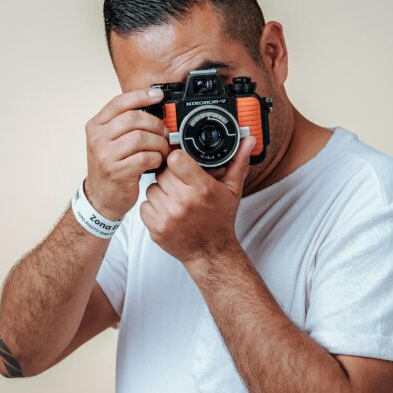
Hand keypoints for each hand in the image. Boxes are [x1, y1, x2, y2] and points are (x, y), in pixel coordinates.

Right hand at [84, 87, 171, 219]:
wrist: (101, 197)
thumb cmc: (111, 166)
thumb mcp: (110, 141)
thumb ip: (124, 124)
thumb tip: (153, 107)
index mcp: (96, 126)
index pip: (119, 103)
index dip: (141, 96)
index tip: (158, 95)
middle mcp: (97, 138)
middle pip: (133, 119)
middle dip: (155, 124)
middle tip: (164, 133)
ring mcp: (105, 155)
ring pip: (140, 138)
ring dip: (158, 143)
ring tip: (162, 149)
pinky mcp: (117, 172)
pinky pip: (144, 157)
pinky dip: (156, 158)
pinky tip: (157, 161)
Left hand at [141, 134, 255, 265]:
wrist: (211, 252)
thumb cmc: (220, 220)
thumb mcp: (232, 190)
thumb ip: (238, 162)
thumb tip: (249, 140)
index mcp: (202, 189)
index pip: (175, 159)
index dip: (177, 159)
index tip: (181, 164)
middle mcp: (184, 202)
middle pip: (162, 173)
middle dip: (170, 176)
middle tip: (181, 185)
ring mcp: (168, 216)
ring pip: (151, 189)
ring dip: (160, 192)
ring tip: (175, 200)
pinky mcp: (156, 228)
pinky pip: (144, 206)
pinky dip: (153, 208)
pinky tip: (167, 212)